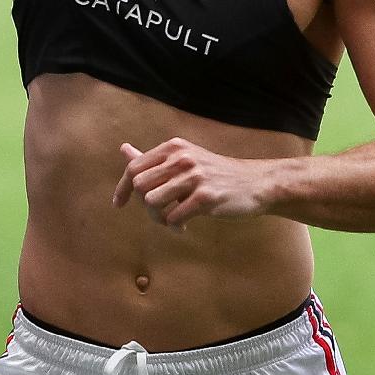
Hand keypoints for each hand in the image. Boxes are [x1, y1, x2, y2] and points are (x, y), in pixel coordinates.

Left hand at [112, 139, 275, 229]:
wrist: (256, 183)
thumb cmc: (215, 174)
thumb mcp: (184, 160)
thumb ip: (154, 159)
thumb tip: (123, 149)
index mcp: (174, 147)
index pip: (134, 167)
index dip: (123, 188)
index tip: (119, 204)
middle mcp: (182, 158)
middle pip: (140, 186)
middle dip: (144, 206)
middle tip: (159, 214)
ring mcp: (194, 176)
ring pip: (152, 202)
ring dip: (158, 219)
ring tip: (171, 221)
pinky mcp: (206, 197)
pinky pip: (173, 217)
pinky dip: (174, 226)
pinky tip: (184, 227)